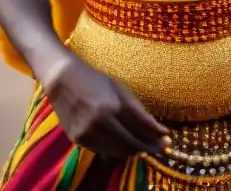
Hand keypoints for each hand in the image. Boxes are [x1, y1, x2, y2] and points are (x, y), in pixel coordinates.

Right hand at [41, 55, 169, 157]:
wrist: (62, 79)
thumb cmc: (95, 80)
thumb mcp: (120, 89)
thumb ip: (138, 110)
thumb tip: (158, 129)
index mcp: (114, 105)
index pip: (141, 127)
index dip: (156, 135)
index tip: (167, 138)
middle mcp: (101, 121)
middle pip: (131, 142)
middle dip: (147, 146)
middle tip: (159, 147)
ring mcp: (88, 132)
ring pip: (118, 151)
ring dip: (133, 150)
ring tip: (142, 146)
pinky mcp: (78, 139)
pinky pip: (103, 150)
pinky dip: (116, 150)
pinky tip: (124, 145)